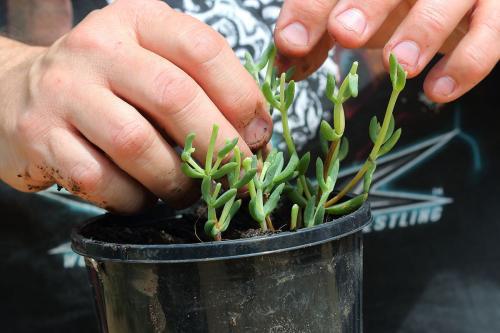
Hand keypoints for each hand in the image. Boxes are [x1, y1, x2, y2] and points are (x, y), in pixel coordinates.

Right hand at [0, 0, 271, 212]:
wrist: (16, 91)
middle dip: (218, 147)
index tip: (259, 136)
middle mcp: (99, 48)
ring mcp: (65, 91)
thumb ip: (200, 86)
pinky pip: (99, 179)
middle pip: (174, 97)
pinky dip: (132, 199)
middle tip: (238, 175)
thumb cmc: (106, 82)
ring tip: (188, 192)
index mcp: (138, 21)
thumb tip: (254, 136)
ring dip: (175, 180)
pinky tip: (142, 198)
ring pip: (136, 144)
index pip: (203, 49)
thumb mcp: (152, 61)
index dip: (242, 98)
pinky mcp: (40, 135)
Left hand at [274, 0, 498, 102]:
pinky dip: (467, 63)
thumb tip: (284, 62)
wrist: (456, 1)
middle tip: (346, 33)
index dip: (311, 7)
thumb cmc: (393, 6)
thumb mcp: (352, 15)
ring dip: (424, 30)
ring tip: (400, 66)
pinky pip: (492, 33)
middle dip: (369, 4)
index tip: (290, 42)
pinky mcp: (497, 10)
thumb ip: (317, 34)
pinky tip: (437, 91)